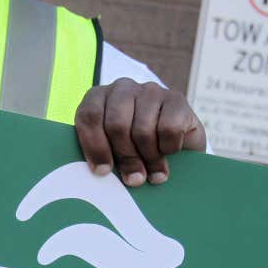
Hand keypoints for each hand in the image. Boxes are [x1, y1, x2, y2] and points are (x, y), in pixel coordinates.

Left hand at [74, 78, 206, 186]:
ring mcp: (150, 91)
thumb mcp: (112, 152)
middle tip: (134, 179)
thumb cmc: (135, 151)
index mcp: (98, 98)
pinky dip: (169, 148)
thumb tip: (103, 172)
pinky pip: (169, 129)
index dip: (95, 147)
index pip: (89, 116)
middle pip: (117, 125)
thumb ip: (102, 156)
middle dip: (125, 157)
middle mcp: (123, 88)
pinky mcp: (176, 99)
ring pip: (143, 130)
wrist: (178, 147)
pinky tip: (169, 152)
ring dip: (149, 158)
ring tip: (154, 173)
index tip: (103, 171)